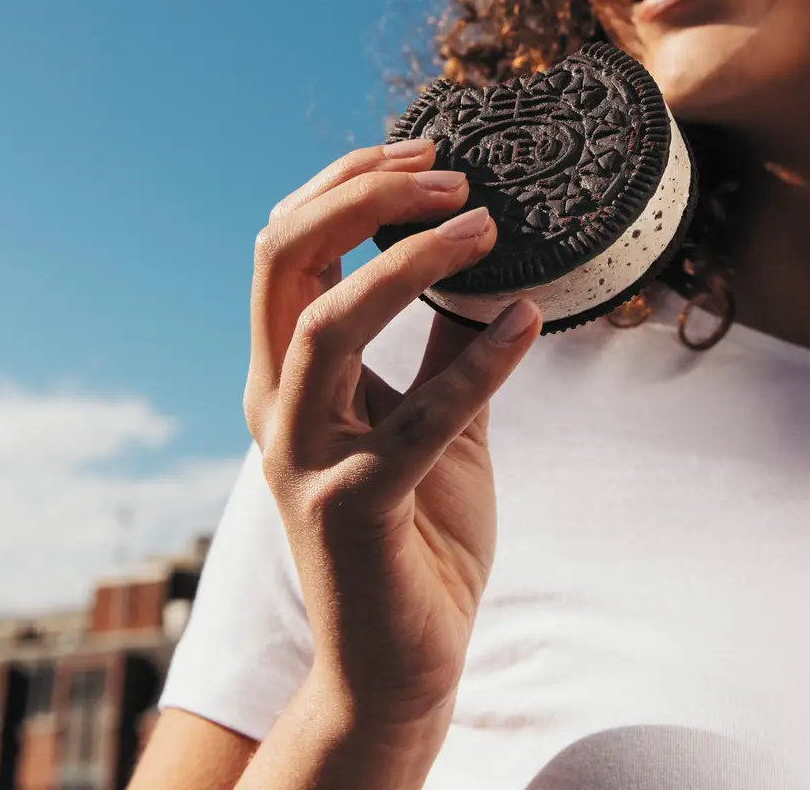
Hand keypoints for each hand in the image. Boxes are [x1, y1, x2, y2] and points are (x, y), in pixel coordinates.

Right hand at [247, 139, 540, 733]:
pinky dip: (479, 363)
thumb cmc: (417, 534)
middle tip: (451, 172)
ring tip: (484, 223)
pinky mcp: (353, 509)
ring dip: (405, 261)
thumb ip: (441, 343)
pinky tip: (531, 323)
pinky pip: (416, 419)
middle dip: (361, 195)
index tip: (427, 148)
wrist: (402, 662)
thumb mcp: (434, 416)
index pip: (287, 246)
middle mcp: (278, 406)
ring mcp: (305, 458)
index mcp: (288, 375)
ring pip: (326, 327)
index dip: (345, 183)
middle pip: (283, 260)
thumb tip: (484, 263)